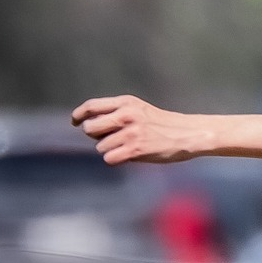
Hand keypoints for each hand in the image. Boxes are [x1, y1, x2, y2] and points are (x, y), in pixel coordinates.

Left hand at [71, 94, 200, 164]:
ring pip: (100, 146)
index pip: (92, 106)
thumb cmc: (162, 124)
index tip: (75, 121)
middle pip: (90, 127)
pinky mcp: (135, 149)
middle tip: (107, 138)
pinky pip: (109, 158)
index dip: (79, 115)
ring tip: (127, 146)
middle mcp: (126, 115)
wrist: (186, 134)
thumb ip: (116, 112)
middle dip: (95, 136)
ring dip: (109, 149)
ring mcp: (130, 132)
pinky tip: (129, 155)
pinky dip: (116, 159)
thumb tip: (90, 124)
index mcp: (126, 103)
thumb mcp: (139, 109)